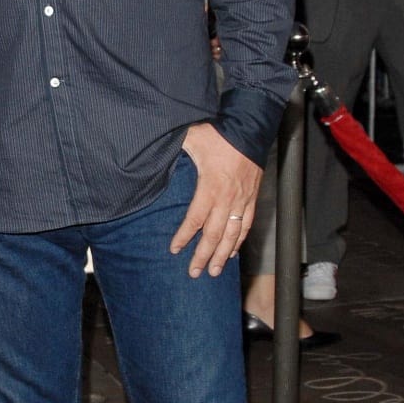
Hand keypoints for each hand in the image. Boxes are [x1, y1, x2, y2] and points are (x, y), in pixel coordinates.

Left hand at [170, 122, 261, 276]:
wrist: (249, 130)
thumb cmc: (219, 134)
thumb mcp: (192, 139)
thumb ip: (173, 149)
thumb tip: (152, 149)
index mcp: (210, 187)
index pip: (195, 219)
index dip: (184, 236)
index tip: (174, 249)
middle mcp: (227, 199)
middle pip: (214, 235)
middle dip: (204, 256)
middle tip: (194, 273)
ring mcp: (241, 200)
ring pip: (232, 235)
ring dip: (223, 255)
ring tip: (215, 271)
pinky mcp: (252, 198)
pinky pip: (246, 224)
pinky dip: (240, 240)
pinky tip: (233, 252)